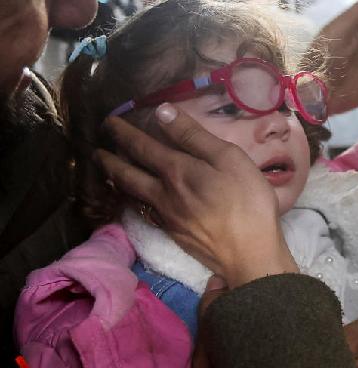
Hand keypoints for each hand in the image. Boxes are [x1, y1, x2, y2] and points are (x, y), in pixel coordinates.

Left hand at [95, 103, 298, 288]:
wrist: (249, 254)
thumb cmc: (247, 202)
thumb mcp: (229, 159)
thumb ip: (194, 136)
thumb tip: (161, 111)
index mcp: (176, 170)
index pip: (142, 146)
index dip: (123, 133)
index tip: (109, 123)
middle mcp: (163, 193)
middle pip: (128, 174)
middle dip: (111, 160)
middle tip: (97, 152)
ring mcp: (167, 216)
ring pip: (134, 196)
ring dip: (119, 182)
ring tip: (111, 174)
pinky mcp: (175, 234)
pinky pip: (146, 213)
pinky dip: (135, 203)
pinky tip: (139, 202)